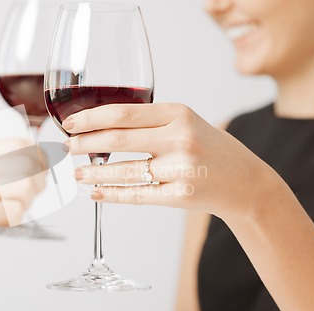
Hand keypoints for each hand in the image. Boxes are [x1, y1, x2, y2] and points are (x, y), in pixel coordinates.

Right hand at [0, 139, 45, 266]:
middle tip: (37, 189)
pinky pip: (13, 212)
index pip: (17, 143)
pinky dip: (18, 216)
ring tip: (22, 205)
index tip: (42, 165)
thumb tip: (29, 163)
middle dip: (40, 178)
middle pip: (25, 164)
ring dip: (30, 199)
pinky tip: (10, 218)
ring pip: (23, 188)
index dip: (37, 154)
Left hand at [64, 103, 283, 219]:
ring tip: (77, 173)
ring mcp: (181, 169)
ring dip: (93, 173)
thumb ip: (151, 121)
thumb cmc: (211, 149)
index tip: (71, 123)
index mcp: (179, 113)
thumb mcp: (186, 123)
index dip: (91, 118)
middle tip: (68, 147)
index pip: (123, 112)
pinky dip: (111, 194)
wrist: (246, 182)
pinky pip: (137, 195)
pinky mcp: (180, 196)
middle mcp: (180, 138)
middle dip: (85, 143)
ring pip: (124, 170)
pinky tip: (96, 193)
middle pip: (118, 139)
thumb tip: (102, 126)